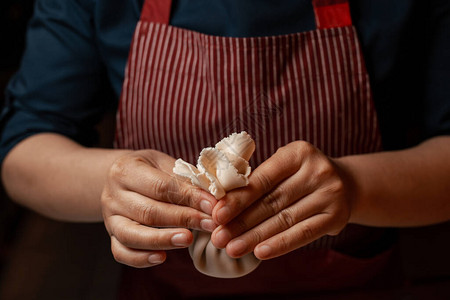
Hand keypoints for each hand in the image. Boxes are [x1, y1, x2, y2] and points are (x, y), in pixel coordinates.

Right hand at [101, 150, 217, 267]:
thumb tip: (214, 197)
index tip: (213, 205)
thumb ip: (185, 180)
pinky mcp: (111, 236)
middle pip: (148, 211)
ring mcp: (109, 218)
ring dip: (163, 240)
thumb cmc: (150, 170)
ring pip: (133, 235)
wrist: (121, 178)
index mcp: (125, 170)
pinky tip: (162, 258)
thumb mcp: (164, 164)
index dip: (189, 197)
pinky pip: (121, 253)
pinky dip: (141, 259)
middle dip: (182, 219)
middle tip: (209, 224)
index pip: (161, 186)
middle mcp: (113, 195)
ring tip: (188, 240)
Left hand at [210, 141, 351, 259]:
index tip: (217, 215)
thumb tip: (220, 206)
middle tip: (219, 237)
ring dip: (255, 237)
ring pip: (285, 220)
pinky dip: (280, 244)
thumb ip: (257, 180)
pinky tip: (260, 252)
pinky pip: (304, 234)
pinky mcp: (338, 216)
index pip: (263, 179)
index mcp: (298, 152)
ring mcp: (331, 194)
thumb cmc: (300, 175)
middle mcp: (318, 170)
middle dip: (242, 222)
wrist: (345, 184)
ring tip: (232, 249)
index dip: (239, 198)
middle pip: (272, 201)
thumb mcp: (282, 167)